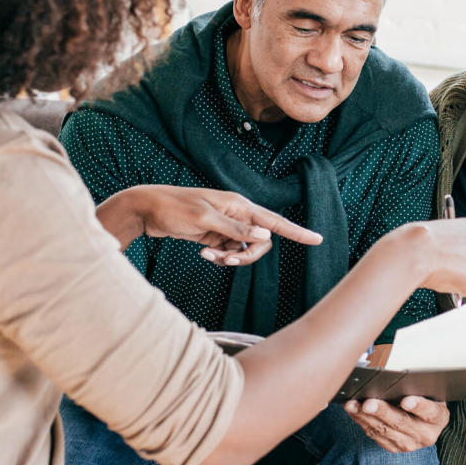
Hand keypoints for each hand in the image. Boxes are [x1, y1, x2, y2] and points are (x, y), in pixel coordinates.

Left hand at [96, 185, 321, 264]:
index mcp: (239, 205)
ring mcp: (226, 225)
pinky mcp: (215, 235)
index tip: (317, 239)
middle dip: (247, 256)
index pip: (274, 221)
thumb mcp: (204, 221)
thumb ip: (235, 230)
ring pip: (244, 250)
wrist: (148, 209)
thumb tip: (265, 237)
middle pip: (260, 242)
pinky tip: (203, 254)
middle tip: (225, 260)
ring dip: (230, 258)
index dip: (297, 232)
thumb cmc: (174, 209)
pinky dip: (219, 257)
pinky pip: (229, 251)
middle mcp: (237, 214)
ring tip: (209, 256)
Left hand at [343, 396, 448, 452]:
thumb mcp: (427, 391)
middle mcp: (426, 435)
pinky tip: (353, 410)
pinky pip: (375, 435)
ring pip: (384, 430)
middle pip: (402, 422)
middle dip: (382, 412)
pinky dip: (362, 421)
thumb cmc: (424, 398)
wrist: (424, 420)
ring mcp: (409, 444)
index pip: (429, 412)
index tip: (406, 400)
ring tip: (353, 405)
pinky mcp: (393, 447)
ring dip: (365, 417)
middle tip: (368, 403)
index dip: (418, 406)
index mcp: (438, 418)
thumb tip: (393, 378)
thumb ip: (415, 386)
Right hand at [376, 218, 465, 298]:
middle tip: (448, 269)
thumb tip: (447, 255)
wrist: (416, 253)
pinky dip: (461, 289)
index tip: (452, 256)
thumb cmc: (418, 241)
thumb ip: (450, 242)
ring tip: (443, 275)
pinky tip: (446, 281)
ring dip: (464, 277)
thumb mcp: (437, 232)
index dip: (462, 252)